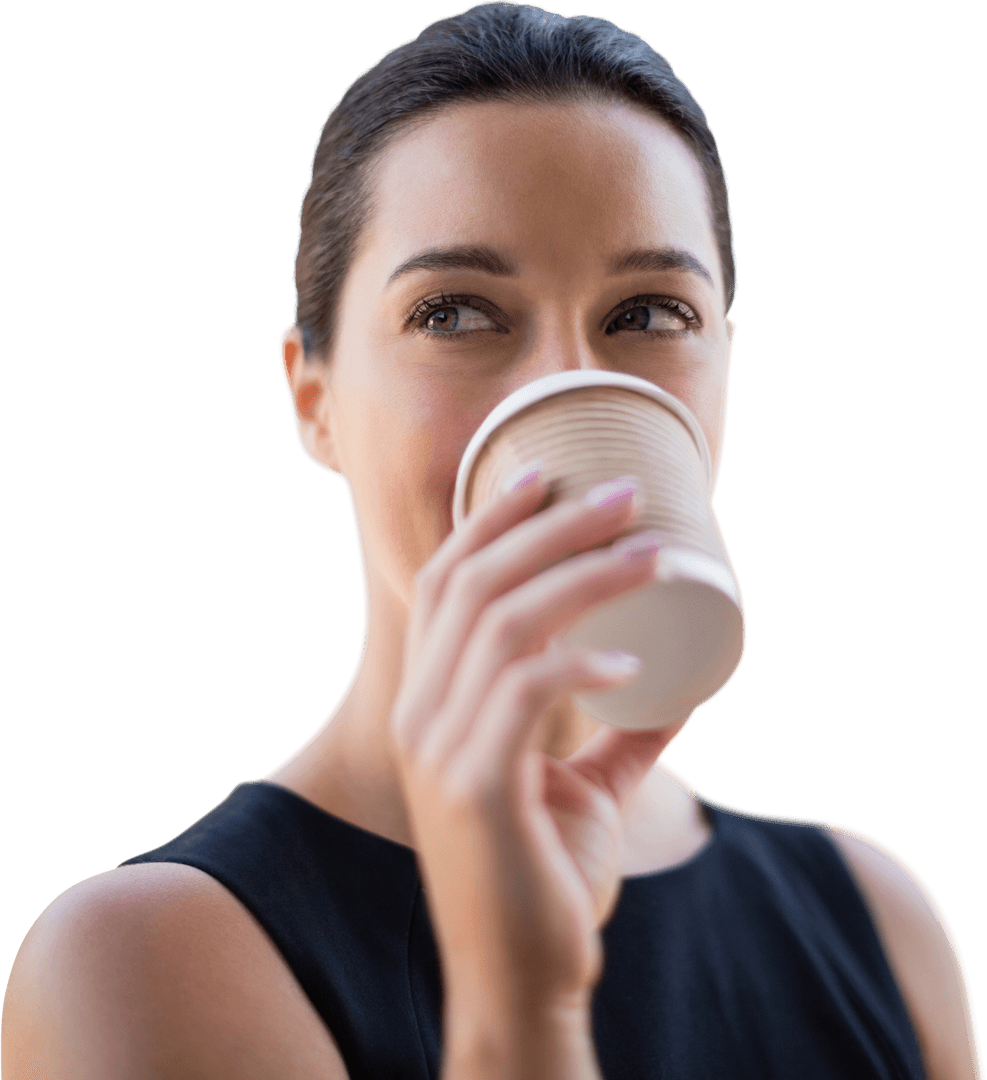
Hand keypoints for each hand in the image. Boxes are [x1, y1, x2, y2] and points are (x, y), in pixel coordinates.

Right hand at [388, 471, 681, 1009]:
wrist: (520, 978)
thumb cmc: (546, 874)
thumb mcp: (585, 787)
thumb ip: (621, 735)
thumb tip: (677, 684)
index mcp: (430, 701)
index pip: (445, 583)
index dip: (488, 521)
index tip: (546, 474)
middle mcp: (420, 712)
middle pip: (473, 584)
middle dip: (548, 526)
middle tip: (623, 493)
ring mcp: (438, 749)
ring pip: (502, 626)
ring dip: (581, 577)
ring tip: (651, 551)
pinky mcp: (474, 789)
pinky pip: (522, 698)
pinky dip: (578, 666)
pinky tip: (631, 662)